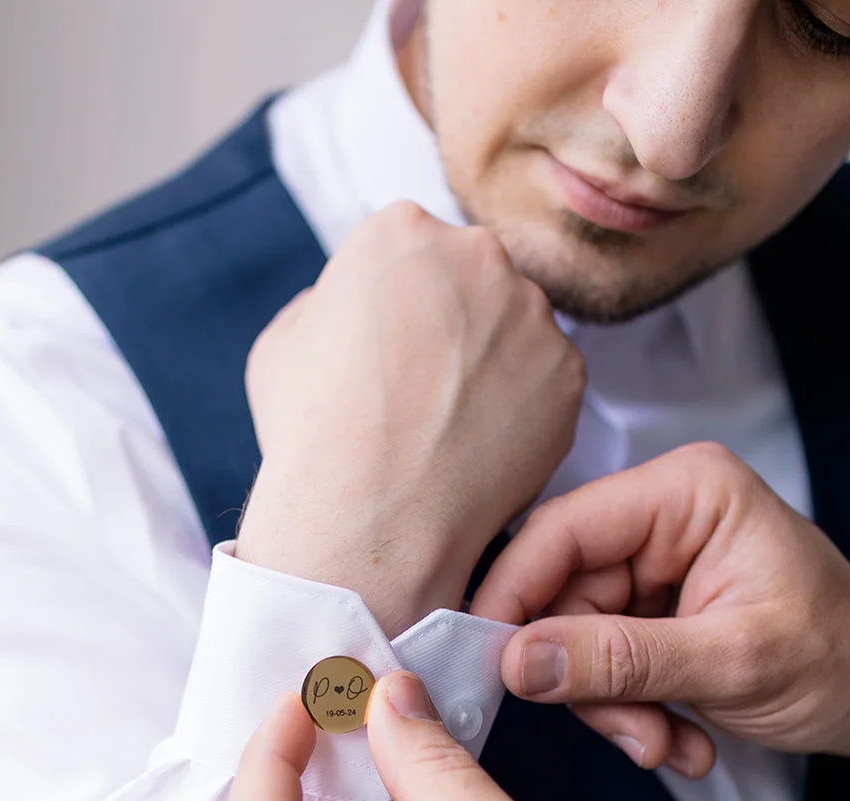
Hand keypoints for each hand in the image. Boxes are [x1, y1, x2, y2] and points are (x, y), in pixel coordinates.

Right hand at [237, 202, 585, 638]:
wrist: (370, 519)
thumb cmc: (313, 436)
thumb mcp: (280, 346)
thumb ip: (323, 304)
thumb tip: (347, 308)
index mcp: (401, 232)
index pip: (412, 250)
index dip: (396, 305)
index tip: (387, 350)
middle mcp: (478, 254)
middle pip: (473, 280)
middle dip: (454, 324)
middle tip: (422, 391)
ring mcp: (532, 313)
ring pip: (517, 330)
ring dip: (492, 365)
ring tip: (450, 428)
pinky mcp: (568, 373)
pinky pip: (548, 384)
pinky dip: (524, 413)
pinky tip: (481, 449)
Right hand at [474, 442, 849, 773]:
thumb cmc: (840, 659)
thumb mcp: (731, 663)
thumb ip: (621, 660)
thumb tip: (520, 662)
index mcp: (685, 495)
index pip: (561, 533)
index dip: (513, 597)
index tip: (487, 663)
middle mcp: (660, 521)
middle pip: (560, 595)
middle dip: (585, 678)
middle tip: (631, 734)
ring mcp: (652, 570)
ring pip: (572, 642)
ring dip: (613, 709)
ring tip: (669, 744)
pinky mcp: (648, 616)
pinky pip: (599, 666)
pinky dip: (631, 714)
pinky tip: (683, 737)